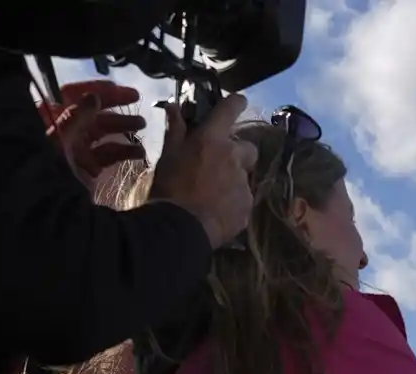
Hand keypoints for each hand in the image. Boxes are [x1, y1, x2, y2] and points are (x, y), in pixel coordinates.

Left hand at [40, 80, 147, 186]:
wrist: (56, 205)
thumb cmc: (52, 170)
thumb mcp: (63, 140)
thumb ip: (76, 117)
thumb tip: (93, 96)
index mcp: (54, 121)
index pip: (73, 94)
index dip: (94, 88)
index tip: (118, 88)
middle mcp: (65, 132)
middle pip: (91, 112)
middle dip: (115, 106)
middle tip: (138, 100)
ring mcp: (76, 150)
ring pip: (102, 132)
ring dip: (123, 126)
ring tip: (143, 125)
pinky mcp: (87, 167)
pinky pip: (106, 154)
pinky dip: (123, 151)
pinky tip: (139, 151)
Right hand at [147, 93, 257, 248]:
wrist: (180, 228)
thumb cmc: (169, 188)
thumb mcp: (167, 157)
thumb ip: (175, 131)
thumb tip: (172, 107)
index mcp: (212, 139)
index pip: (231, 109)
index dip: (237, 103)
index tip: (239, 102)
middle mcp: (233, 156)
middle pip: (248, 148)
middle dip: (239, 154)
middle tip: (220, 166)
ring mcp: (243, 182)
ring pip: (244, 176)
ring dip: (233, 180)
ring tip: (214, 195)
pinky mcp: (247, 205)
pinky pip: (243, 199)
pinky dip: (233, 202)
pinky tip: (218, 211)